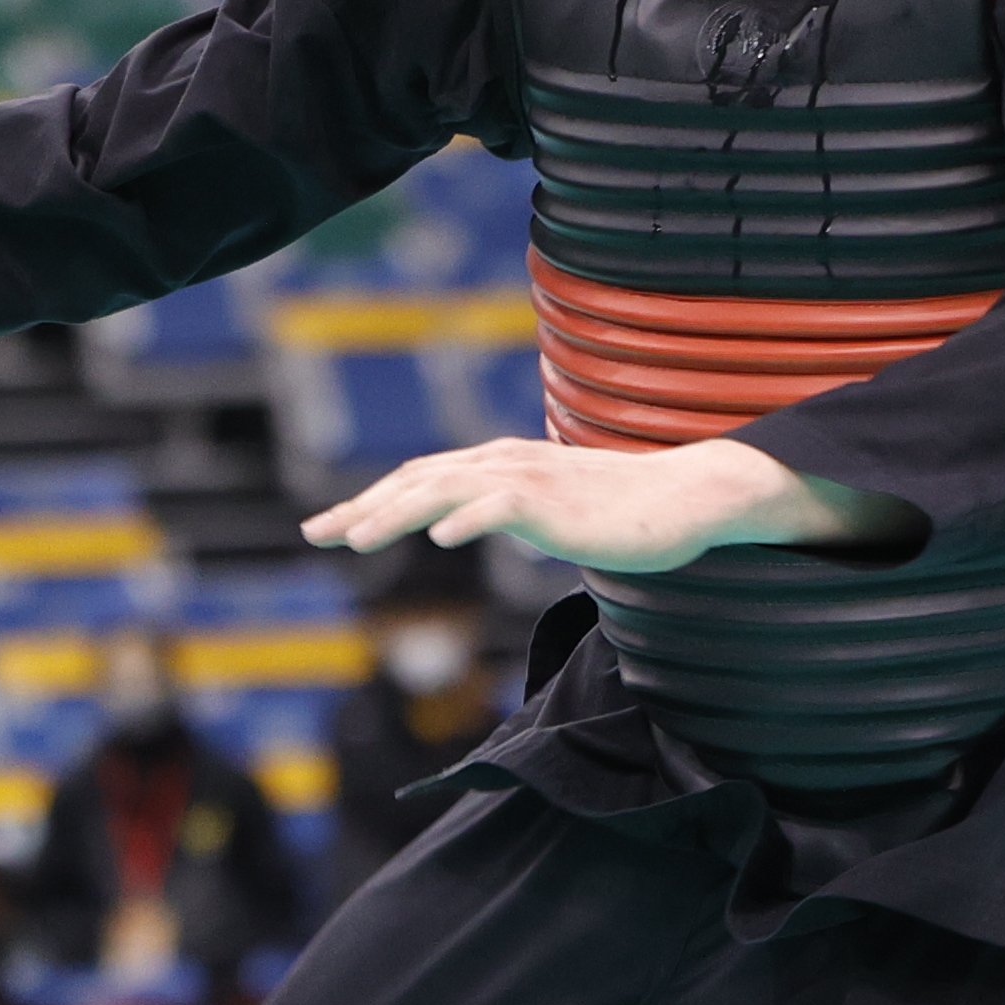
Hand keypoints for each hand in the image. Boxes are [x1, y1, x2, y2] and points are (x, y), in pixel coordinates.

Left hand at [297, 434, 919, 574]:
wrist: (687, 500)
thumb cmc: (625, 511)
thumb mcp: (552, 513)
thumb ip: (513, 513)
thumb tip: (480, 526)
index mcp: (500, 468)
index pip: (422, 480)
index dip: (373, 502)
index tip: (329, 528)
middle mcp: (505, 464)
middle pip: (418, 482)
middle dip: (363, 507)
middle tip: (317, 534)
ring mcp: (529, 479)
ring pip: (444, 490)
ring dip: (394, 512)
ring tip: (352, 539)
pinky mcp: (556, 501)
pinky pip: (500, 506)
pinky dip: (464, 518)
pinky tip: (436, 539)